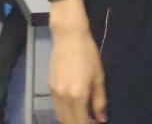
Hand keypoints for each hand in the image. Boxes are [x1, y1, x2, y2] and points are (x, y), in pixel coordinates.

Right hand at [49, 0, 107, 123]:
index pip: (82, 123)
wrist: (68, 37)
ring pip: (61, 116)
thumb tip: (102, 119)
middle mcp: (64, 98)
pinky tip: (74, 107)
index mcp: (78, 96)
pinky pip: (56, 107)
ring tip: (84, 116)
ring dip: (71, 120)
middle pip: (69, 122)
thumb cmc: (88, 54)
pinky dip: (64, 112)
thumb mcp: (98, 77)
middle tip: (91, 120)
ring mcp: (54, 93)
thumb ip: (99, 100)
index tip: (98, 123)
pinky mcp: (49, 87)